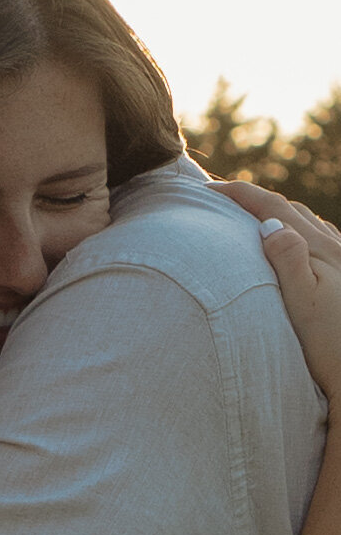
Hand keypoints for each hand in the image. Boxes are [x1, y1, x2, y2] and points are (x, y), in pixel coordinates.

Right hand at [209, 181, 340, 410]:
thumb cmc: (329, 347)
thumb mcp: (304, 304)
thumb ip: (288, 260)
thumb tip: (269, 225)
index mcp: (318, 249)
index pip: (273, 208)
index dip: (239, 193)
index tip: (207, 187)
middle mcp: (334, 248)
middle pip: (290, 209)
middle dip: (254, 199)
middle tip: (221, 199)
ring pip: (305, 223)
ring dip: (276, 214)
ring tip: (249, 219)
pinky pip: (317, 239)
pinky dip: (295, 231)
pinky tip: (289, 245)